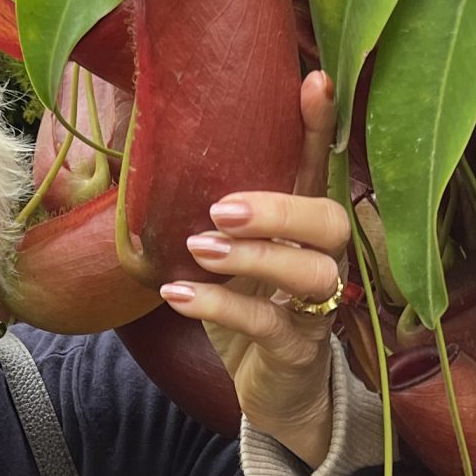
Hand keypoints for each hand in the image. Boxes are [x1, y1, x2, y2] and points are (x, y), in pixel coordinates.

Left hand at [159, 70, 351, 467]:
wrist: (271, 393)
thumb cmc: (246, 312)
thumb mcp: (225, 258)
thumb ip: (204, 215)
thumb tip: (143, 159)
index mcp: (303, 228)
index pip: (318, 168)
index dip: (319, 127)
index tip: (313, 81)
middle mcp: (323, 260)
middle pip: (332, 221)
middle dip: (282, 209)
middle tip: (224, 208)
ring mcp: (317, 308)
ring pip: (311, 273)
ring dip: (254, 257)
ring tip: (202, 248)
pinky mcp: (297, 351)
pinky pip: (268, 326)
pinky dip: (222, 306)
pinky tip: (179, 297)